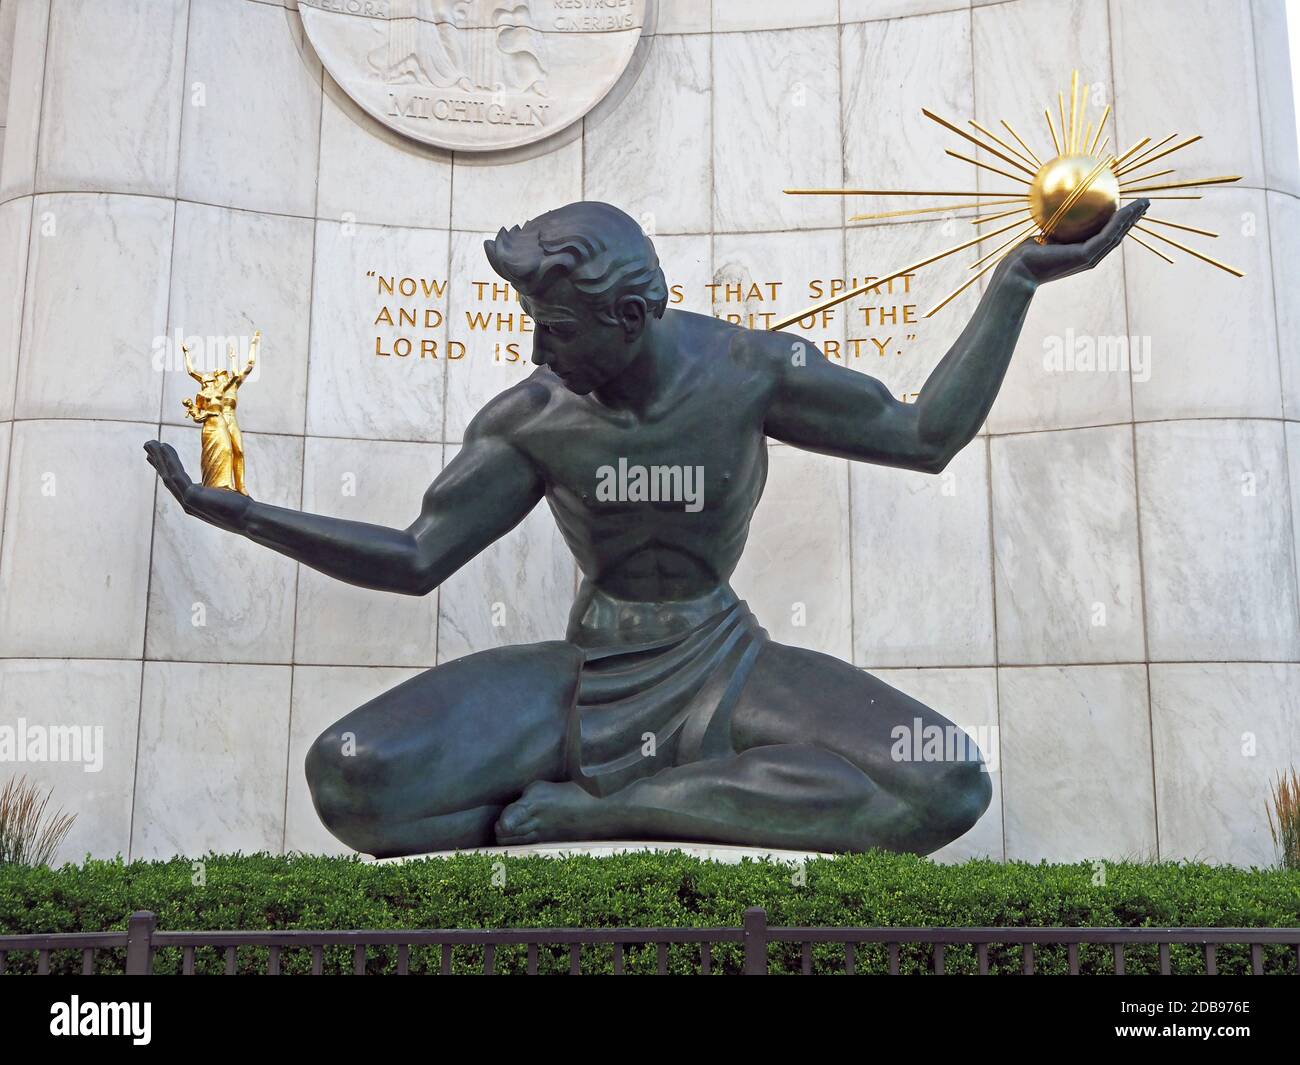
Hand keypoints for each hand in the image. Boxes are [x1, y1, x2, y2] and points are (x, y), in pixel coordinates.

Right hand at [143, 441, 249, 529]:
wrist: (249, 518)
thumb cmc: (241, 508)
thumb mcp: (222, 496)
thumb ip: (213, 490)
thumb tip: (217, 485)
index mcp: (193, 502)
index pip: (174, 482)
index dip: (164, 467)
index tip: (155, 456)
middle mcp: (187, 503)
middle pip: (167, 477)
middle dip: (157, 460)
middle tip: (147, 445)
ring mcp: (188, 501)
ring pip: (168, 475)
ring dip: (159, 457)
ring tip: (151, 444)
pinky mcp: (192, 497)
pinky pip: (177, 475)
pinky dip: (170, 460)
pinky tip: (165, 447)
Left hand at [1007, 198, 1148, 284]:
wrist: (1019, 270)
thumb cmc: (1026, 253)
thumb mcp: (1045, 232)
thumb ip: (1056, 220)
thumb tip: (1057, 199)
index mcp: (1083, 251)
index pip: (1107, 234)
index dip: (1121, 221)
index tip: (1130, 206)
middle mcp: (1090, 256)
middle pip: (1118, 234)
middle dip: (1132, 219)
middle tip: (1144, 204)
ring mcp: (1090, 258)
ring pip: (1118, 234)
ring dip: (1132, 219)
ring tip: (1143, 204)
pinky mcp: (1087, 256)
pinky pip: (1107, 234)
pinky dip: (1120, 221)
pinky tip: (1127, 207)